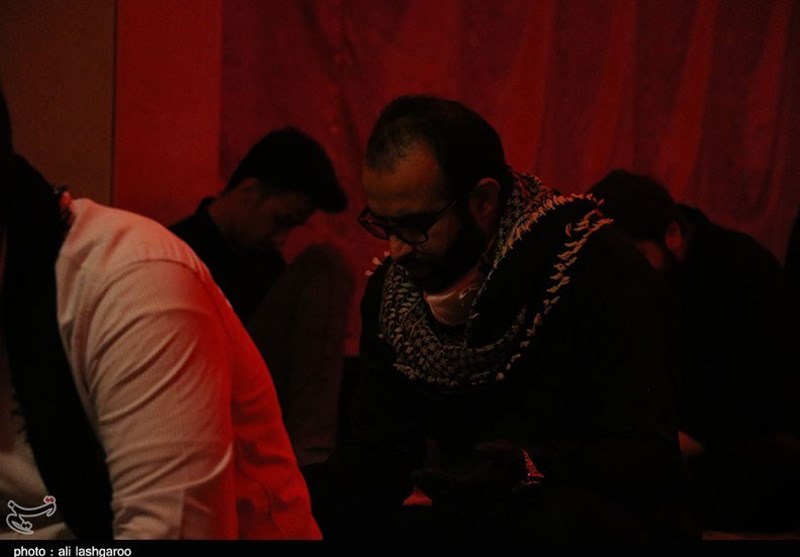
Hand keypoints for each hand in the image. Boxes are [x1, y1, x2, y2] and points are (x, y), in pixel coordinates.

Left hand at [411, 440, 528, 509]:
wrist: (523, 472)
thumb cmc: (514, 459)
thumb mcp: (508, 451)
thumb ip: (495, 450)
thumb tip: (478, 448)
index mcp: (482, 486)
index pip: (457, 486)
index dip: (440, 480)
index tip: (425, 471)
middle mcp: (475, 496)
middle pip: (447, 496)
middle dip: (429, 486)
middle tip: (415, 473)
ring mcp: (470, 497)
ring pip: (445, 497)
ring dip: (429, 487)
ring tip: (416, 474)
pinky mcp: (466, 494)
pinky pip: (448, 494)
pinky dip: (436, 484)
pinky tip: (428, 470)